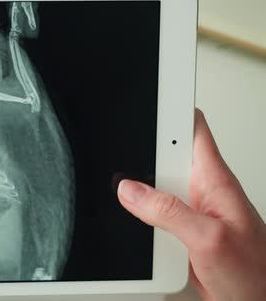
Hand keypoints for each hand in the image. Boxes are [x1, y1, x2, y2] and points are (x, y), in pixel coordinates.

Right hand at [118, 109, 265, 300]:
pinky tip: (128, 218)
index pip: (193, 129)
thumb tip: (130, 190)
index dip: (171, 107)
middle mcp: (201, 191)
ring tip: (117, 189)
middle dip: (140, 150)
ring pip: (153, 185)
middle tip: (118, 150)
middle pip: (164, 155)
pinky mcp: (181, 230)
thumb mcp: (207, 239)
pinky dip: (136, 212)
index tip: (150, 93)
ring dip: (134, 187)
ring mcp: (190, 211)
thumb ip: (167, 211)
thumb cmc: (255, 276)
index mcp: (215, 181)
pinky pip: (152, 211)